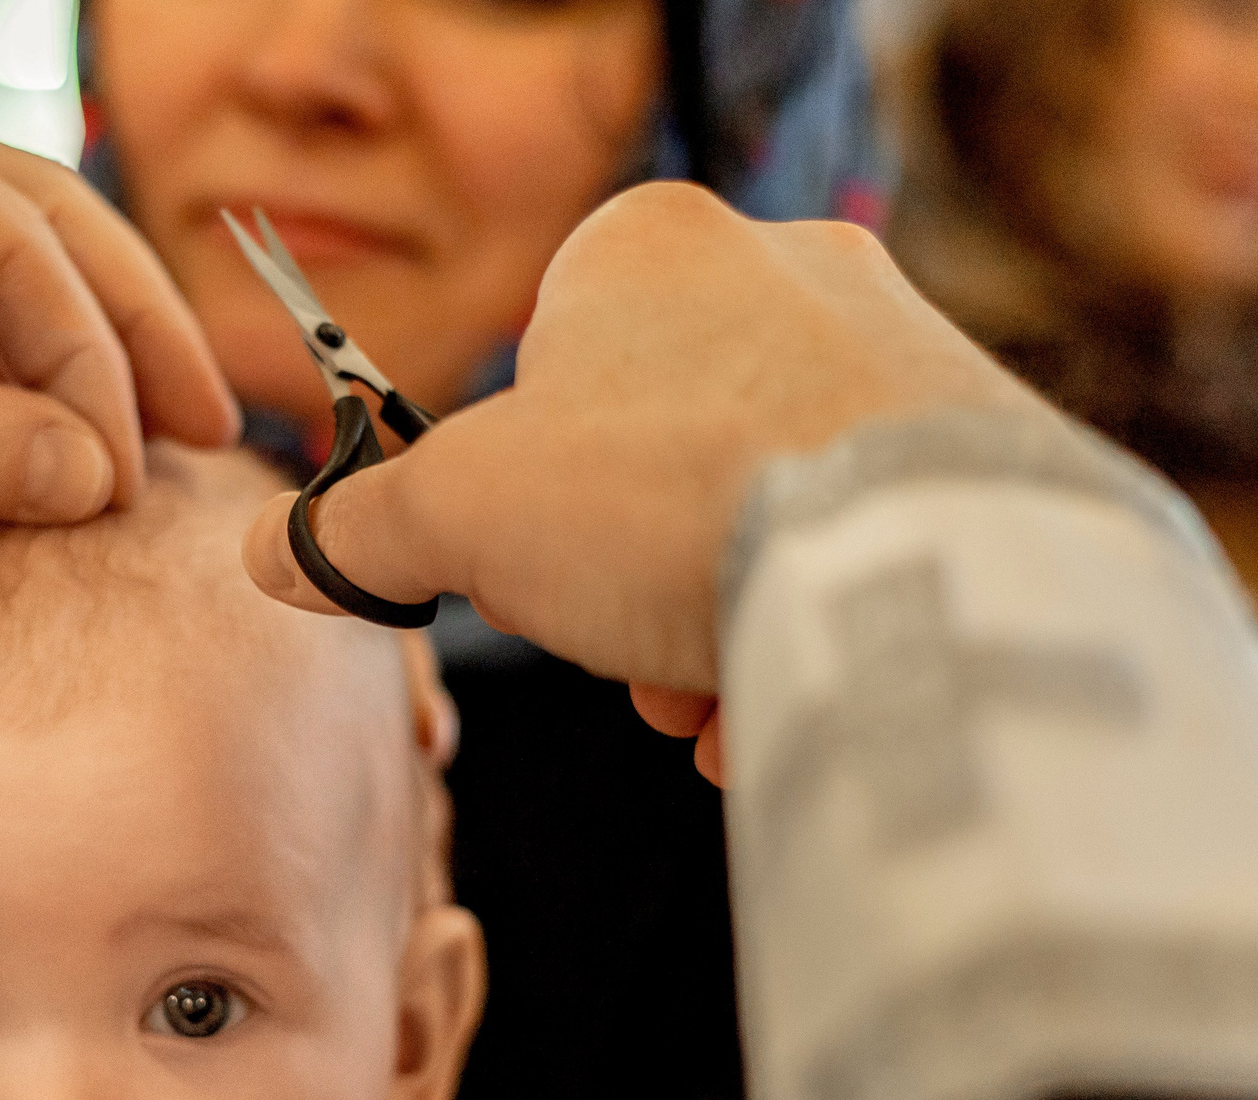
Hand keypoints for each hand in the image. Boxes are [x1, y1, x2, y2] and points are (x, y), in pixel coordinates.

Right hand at [239, 183, 1046, 781]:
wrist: (916, 561)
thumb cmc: (668, 499)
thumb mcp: (459, 515)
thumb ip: (359, 530)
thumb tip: (276, 553)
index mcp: (651, 248)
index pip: (541, 367)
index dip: (513, 489)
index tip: (519, 562)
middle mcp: (788, 271)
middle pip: (643, 460)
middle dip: (615, 582)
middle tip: (615, 645)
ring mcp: (899, 355)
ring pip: (748, 515)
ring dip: (699, 627)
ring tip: (702, 689)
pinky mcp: (980, 447)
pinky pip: (853, 552)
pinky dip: (804, 634)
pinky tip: (782, 693)